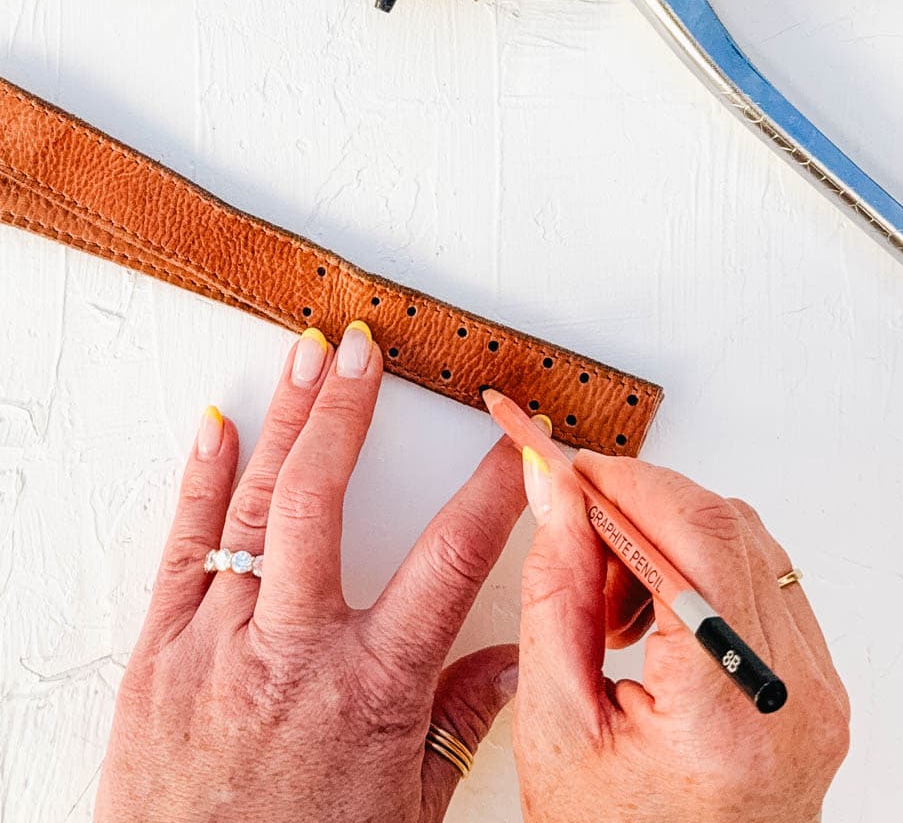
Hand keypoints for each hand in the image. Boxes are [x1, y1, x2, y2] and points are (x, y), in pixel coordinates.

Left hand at [96, 322, 526, 822]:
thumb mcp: (408, 808)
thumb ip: (463, 719)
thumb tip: (521, 659)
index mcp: (372, 687)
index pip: (451, 558)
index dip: (493, 489)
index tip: (518, 442)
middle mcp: (293, 652)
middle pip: (323, 499)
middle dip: (347, 411)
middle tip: (365, 349)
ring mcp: (216, 648)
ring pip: (254, 507)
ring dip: (286, 422)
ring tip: (306, 357)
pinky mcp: (156, 660)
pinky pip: (182, 552)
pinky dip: (201, 483)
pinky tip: (219, 428)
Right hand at [513, 452, 848, 822]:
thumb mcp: (555, 723)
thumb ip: (557, 592)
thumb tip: (556, 493)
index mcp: (727, 714)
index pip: (695, 541)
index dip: (630, 485)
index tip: (576, 469)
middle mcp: (794, 696)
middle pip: (727, 529)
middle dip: (643, 507)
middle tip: (582, 535)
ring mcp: (819, 691)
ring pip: (750, 542)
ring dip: (674, 539)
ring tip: (618, 607)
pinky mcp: (821, 686)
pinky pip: (767, 580)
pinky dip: (707, 571)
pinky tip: (660, 618)